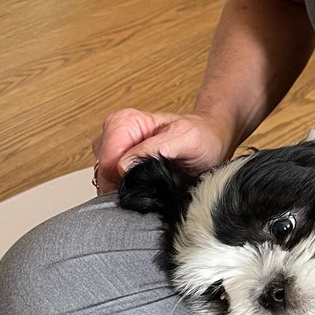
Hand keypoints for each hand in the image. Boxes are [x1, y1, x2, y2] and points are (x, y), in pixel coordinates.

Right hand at [91, 109, 230, 193]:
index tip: (143, 179)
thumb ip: (154, 149)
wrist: (211, 142)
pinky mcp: (120, 167)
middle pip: (102, 172)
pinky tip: (146, 187)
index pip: (106, 158)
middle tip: (152, 182)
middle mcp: (116, 135)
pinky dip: (128, 192)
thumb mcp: (186, 138)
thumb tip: (123, 166)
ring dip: (126, 189)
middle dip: (123, 184)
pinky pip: (112, 186)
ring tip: (153, 183)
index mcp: (126, 122)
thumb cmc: (201, 136)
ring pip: (105, 181)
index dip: (121, 176)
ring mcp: (117, 152)